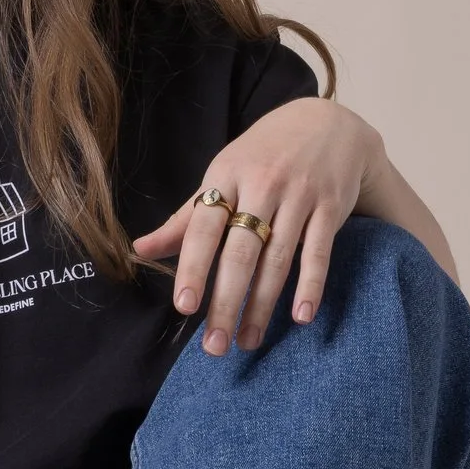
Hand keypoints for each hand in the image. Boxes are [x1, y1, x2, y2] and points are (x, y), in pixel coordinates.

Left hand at [134, 97, 385, 352]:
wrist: (326, 123)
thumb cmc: (262, 156)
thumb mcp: (222, 175)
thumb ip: (186, 218)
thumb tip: (138, 250)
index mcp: (227, 176)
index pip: (203, 228)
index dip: (192, 267)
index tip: (184, 307)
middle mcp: (262, 185)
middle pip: (240, 252)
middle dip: (226, 302)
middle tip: (215, 346)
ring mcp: (299, 196)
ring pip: (277, 259)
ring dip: (262, 305)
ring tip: (248, 340)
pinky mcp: (331, 207)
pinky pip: (318, 252)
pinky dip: (311, 285)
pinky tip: (301, 316)